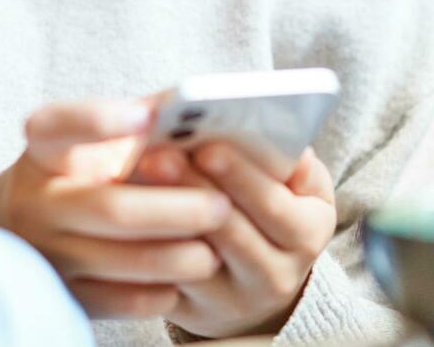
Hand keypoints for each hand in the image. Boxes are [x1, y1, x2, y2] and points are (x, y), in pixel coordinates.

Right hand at [0, 96, 233, 320]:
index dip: (99, 120)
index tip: (147, 117)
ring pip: (122, 260)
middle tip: (221, 207)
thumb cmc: (85, 171)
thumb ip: (142, 116)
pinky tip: (184, 276)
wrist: (30, 226)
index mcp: (43, 152)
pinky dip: (160, 292)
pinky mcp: (64, 296)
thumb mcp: (99, 138)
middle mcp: (35, 202)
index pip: (57, 126)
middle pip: (111, 207)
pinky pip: (121, 301)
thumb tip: (198, 104)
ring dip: (178, 256)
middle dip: (175, 210)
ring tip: (215, 250)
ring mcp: (45, 254)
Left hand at [132, 141, 336, 339]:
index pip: (274, 205)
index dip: (241, 175)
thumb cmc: (274, 209)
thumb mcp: (295, 182)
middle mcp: (277, 275)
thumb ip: (284, 154)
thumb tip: (263, 121)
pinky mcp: (192, 311)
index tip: (208, 147)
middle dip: (192, 188)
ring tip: (136, 174)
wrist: (257, 277)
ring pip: (192, 257)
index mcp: (308, 233)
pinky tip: (124, 211)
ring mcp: (232, 299)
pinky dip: (142, 243)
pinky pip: (163, 281)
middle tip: (159, 154)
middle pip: (229, 231)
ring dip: (162, 215)